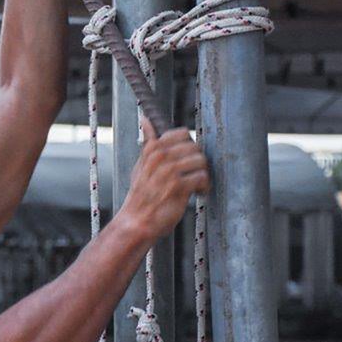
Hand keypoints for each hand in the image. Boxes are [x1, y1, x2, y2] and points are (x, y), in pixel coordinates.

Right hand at [119, 118, 209, 240]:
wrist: (137, 221)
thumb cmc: (141, 196)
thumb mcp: (140, 165)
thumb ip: (147, 143)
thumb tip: (145, 120)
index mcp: (153, 149)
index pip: (182, 133)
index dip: (189, 146)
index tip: (187, 159)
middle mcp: (161, 157)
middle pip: (195, 147)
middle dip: (198, 162)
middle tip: (194, 174)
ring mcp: (170, 171)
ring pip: (201, 161)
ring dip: (203, 174)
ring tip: (197, 185)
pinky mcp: (179, 186)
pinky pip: (202, 177)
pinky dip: (204, 187)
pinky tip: (198, 193)